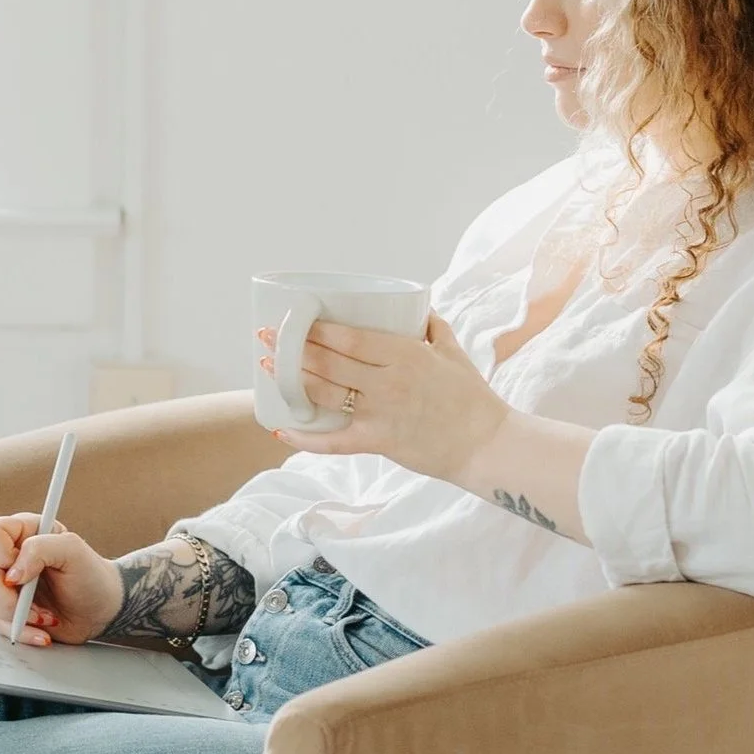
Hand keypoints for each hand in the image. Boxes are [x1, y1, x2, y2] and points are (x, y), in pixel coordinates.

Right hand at [0, 513, 126, 647]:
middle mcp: (7, 557)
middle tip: (31, 601)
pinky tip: (44, 630)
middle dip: (5, 595)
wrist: (101, 609)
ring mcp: (4, 586)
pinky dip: (23, 631)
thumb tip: (11, 574)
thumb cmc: (90, 574)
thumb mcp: (73, 550)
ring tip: (46, 615)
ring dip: (18, 614)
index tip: (23, 571)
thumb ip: (40, 549)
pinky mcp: (7, 612)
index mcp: (20, 532)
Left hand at [264, 311, 508, 487]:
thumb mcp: (453, 351)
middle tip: (267, 336)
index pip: (350, 337)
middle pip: (329, 362)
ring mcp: (381, 414)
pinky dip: (305, 436)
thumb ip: (433, 327)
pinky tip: (282, 426)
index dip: (317, 328)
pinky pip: (334, 442)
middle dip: (292, 348)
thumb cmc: (471, 397)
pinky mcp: (379, 443)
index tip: (294, 317)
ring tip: (267, 367)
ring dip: (291, 380)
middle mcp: (389, 382)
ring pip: (326, 394)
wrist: (486, 444)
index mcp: (407, 354)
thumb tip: (418, 308)